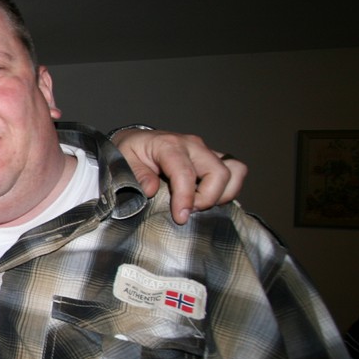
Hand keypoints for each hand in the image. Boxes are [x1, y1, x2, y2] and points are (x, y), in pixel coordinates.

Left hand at [112, 129, 246, 224]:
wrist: (137, 141)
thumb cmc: (130, 152)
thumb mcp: (124, 161)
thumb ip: (137, 175)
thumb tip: (151, 190)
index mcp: (168, 145)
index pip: (185, 173)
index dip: (186, 198)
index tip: (181, 217)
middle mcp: (192, 146)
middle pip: (219, 172)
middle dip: (208, 199)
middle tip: (188, 211)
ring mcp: (206, 151)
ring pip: (235, 171)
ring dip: (224, 194)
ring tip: (200, 205)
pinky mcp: (213, 159)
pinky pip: (235, 172)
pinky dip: (228, 190)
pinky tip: (209, 200)